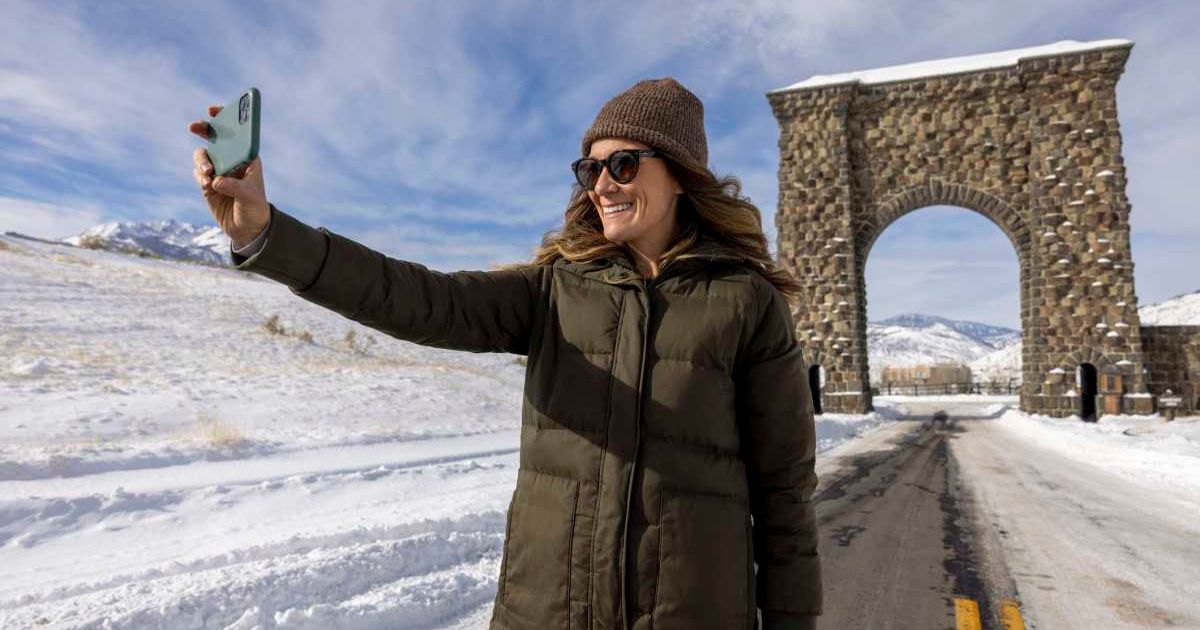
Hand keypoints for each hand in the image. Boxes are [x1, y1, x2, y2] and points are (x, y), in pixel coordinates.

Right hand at [189, 104, 269, 246]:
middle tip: (195, 126)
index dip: (226, 118)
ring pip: (203, 156)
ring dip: (202, 161)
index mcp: (247, 158)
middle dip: (204, 130)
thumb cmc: (255, 209)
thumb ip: (235, 187)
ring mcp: (219, 171)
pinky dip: (200, 176)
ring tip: (208, 173)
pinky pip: (198, 173)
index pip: (238, 133)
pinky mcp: (208, 184)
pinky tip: (207, 184)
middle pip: (214, 139)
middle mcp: (232, 161)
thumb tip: (216, 181)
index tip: (214, 110)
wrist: (248, 229)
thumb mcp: (250, 197)